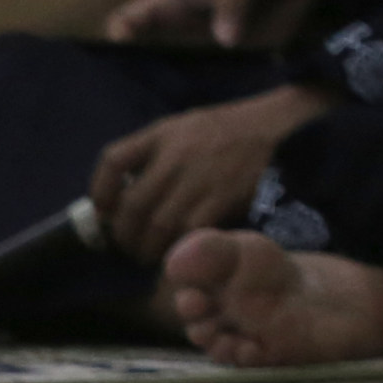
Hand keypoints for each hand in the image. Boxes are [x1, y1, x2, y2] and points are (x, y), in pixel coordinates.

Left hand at [92, 86, 331, 264]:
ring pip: (158, 225)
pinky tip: (181, 253)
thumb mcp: (188, 127)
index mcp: (162, 133)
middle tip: (127, 249)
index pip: (113, 160)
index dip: (100, 191)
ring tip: (150, 257)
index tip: (105, 212)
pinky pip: (191, 231)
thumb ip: (157, 153)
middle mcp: (175, 154)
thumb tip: (128, 195)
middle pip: (132, 205)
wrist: (282, 125)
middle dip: (124, 235)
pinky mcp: (224, 196)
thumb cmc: (232, 129)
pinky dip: (180, 247)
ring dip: (148, 249)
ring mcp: (200, 176)